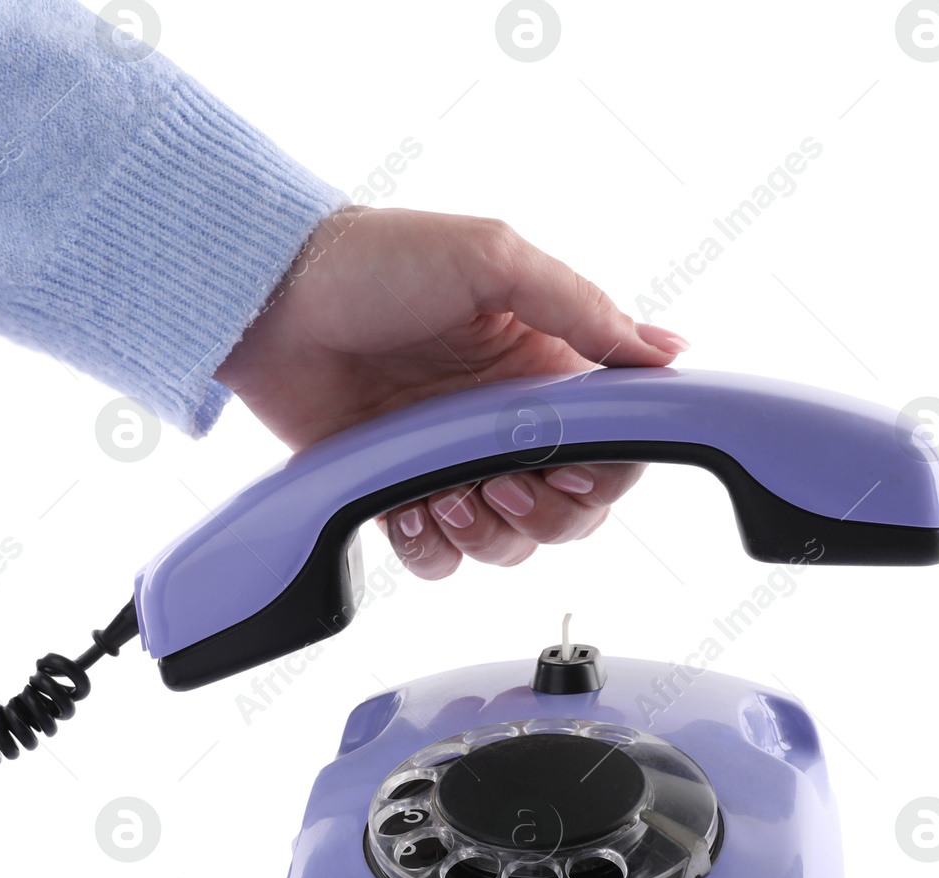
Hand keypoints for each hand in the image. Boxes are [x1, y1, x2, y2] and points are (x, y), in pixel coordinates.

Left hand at [214, 206, 688, 578]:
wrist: (272, 299)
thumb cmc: (375, 260)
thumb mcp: (494, 260)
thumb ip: (582, 308)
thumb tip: (666, 350)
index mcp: (543, 368)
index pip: (613, 444)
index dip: (607, 470)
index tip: (573, 464)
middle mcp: (506, 423)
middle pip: (571, 511)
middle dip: (546, 513)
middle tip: (499, 481)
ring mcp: (450, 463)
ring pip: (508, 543)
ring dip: (484, 534)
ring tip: (441, 495)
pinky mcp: (397, 493)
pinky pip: (437, 556)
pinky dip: (429, 549)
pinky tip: (408, 509)